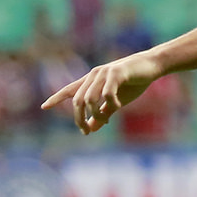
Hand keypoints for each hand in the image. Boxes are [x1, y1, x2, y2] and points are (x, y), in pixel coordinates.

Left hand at [40, 53, 160, 134]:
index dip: (56, 98)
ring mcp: (104, 74)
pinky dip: (111, 104)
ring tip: (106, 121)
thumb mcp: (117, 101)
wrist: (152, 65)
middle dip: (79, 118)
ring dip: (96, 114)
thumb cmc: (135, 82)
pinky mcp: (116, 73)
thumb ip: (103, 113)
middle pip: (77, 100)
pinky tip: (118, 106)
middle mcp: (93, 76)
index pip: (69, 90)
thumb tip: (91, 128)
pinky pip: (107, 94)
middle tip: (86, 132)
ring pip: (89, 98)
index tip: (44, 107)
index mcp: (91, 81)